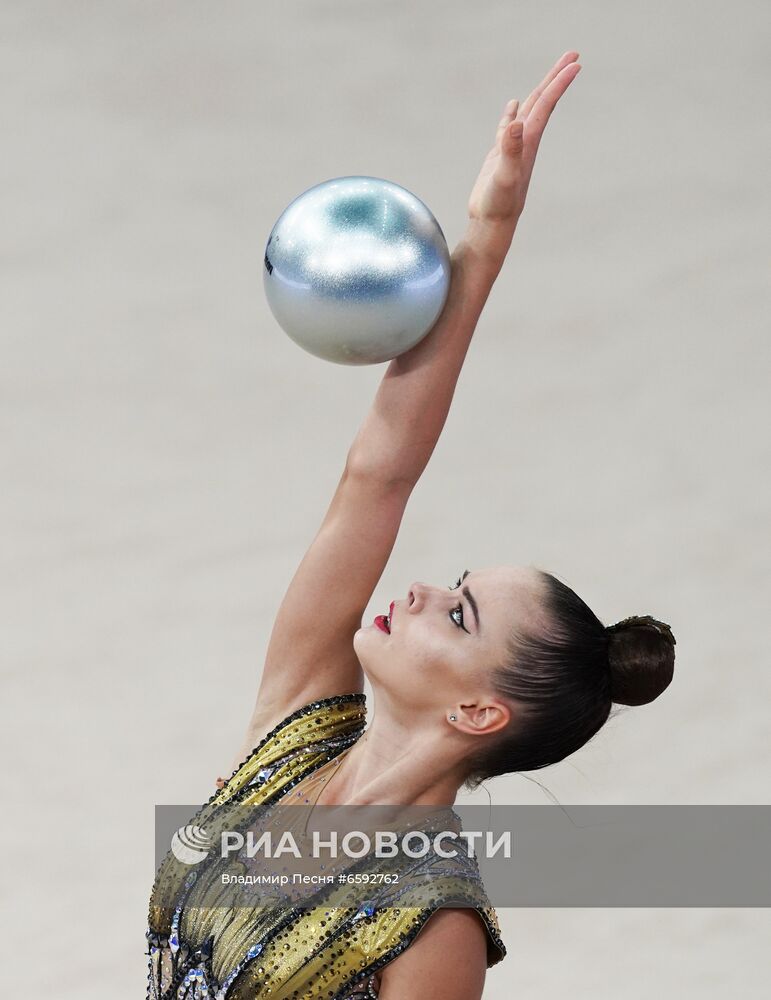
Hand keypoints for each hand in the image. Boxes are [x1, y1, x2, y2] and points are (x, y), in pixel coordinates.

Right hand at [466, 51, 581, 258]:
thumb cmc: (499, 205)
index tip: (576, 62)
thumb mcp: (504, 176)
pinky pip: (508, 128)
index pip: (545, 105)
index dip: (559, 83)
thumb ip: (510, 151)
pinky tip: (513, 106)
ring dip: (539, 92)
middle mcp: (524, 142)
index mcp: (528, 142)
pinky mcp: (499, 157)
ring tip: (551, 75)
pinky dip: (512, 114)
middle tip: (573, 55)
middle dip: (556, 79)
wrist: (491, 224)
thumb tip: (517, 124)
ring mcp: (512, 149)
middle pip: (542, 103)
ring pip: (528, 113)